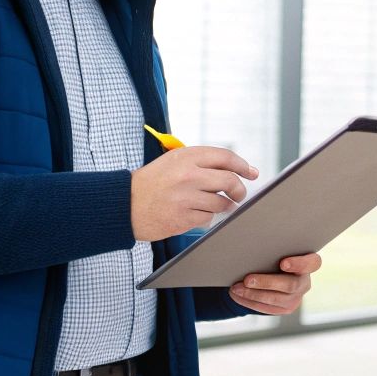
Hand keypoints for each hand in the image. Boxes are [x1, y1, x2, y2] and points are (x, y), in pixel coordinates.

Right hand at [130, 146, 257, 241]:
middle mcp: (188, 175)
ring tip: (212, 204)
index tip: (251, 172)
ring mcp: (186, 198)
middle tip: (239, 194)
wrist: (125, 204)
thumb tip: (236, 169)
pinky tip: (194, 213)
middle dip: (239, 190)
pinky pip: (209, 218)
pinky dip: (206, 217)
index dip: (243, 165)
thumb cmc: (152, 182)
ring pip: (222, 203)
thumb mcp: (173, 161)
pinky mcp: (183, 218)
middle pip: (230, 181)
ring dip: (223, 205)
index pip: (226, 157)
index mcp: (186, 157)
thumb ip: (202, 162)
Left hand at [229, 253, 320, 314]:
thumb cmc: (273, 254)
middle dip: (267, 282)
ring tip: (236, 288)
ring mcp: (296, 297)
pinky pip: (267, 308)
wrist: (271, 273)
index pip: (313, 263)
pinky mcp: (285, 308)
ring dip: (253, 294)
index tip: (283, 263)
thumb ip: (273, 244)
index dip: (299, 264)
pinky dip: (250, 302)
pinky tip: (237, 295)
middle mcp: (304, 282)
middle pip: (290, 284)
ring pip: (277, 299)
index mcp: (308, 263)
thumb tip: (252, 234)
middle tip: (247, 279)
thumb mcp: (277, 248)